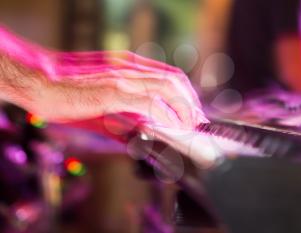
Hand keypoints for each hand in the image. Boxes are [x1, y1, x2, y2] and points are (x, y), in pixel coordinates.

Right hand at [29, 51, 206, 128]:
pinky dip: (165, 114)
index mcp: (128, 67)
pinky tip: (172, 126)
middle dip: (191, 101)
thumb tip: (143, 130)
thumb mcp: (102, 99)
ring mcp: (122, 78)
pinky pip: (148, 102)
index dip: (185, 93)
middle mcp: (129, 69)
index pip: (168, 74)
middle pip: (174, 79)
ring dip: (183, 107)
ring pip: (167, 87)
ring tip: (189, 125)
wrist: (40, 84)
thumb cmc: (68, 91)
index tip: (191, 111)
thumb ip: (125, 112)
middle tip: (196, 120)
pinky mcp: (112, 92)